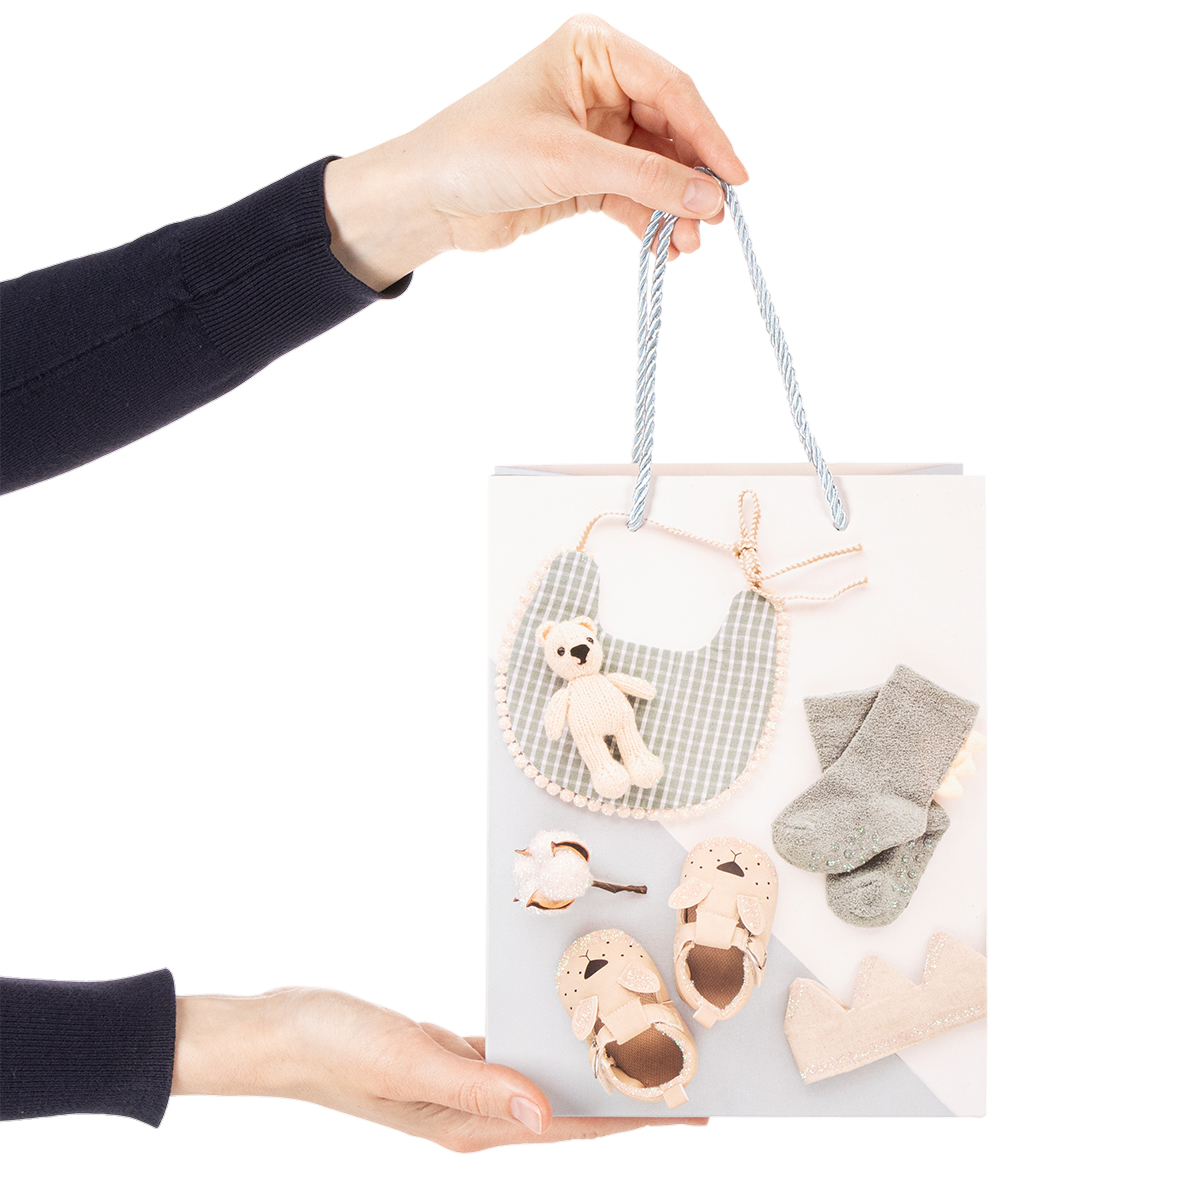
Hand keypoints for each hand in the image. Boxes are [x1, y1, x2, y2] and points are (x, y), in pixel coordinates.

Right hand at [171, 987, 704, 1151]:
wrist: (283, 1033)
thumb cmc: (337, 1047)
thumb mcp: (409, 1062)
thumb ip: (477, 1088)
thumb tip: (549, 1116)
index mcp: (474, 1125)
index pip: (571, 1129)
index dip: (632, 1122)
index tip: (689, 1114)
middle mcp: (476, 1115)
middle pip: (570, 1112)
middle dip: (628, 1100)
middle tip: (687, 1082)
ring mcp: (462, 1089)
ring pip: (544, 1083)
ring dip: (590, 1072)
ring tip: (640, 1055)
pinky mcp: (448, 1060)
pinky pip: (512, 1058)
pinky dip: (545, 1046)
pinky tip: (563, 1031)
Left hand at [323, 14, 747, 289]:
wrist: (427, 199)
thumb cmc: (480, 152)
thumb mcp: (570, 160)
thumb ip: (646, 177)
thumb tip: (709, 196)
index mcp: (593, 50)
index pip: (671, 88)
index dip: (708, 135)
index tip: (736, 178)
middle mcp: (598, 85)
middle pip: (670, 129)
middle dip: (692, 177)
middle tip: (716, 219)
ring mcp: (594, 132)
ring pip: (654, 168)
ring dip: (674, 206)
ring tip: (691, 244)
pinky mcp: (584, 175)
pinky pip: (633, 195)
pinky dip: (650, 220)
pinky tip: (667, 248)